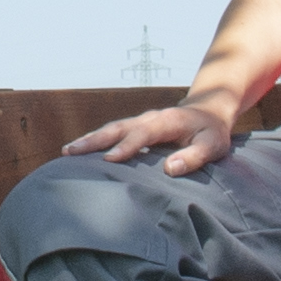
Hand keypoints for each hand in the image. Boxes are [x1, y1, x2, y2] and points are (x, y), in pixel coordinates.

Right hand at [62, 97, 242, 174]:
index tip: (109, 160)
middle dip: (94, 140)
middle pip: (118, 127)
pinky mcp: (134, 128)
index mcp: (167, 121)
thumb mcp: (213, 145)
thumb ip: (194, 156)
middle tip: (71, 152)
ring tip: (67, 152)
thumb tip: (170, 168)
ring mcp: (139, 122)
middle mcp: (149, 118)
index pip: (143, 133)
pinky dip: (95, 141)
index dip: (127, 146)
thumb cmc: (211, 133)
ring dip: (89, 140)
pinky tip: (79, 152)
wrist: (207, 112)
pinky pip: (112, 133)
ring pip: (110, 129)